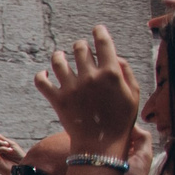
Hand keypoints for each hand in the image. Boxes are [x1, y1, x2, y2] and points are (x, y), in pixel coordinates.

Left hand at [38, 26, 143, 157]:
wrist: (101, 144)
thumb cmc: (121, 119)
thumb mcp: (134, 94)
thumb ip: (126, 71)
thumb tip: (114, 55)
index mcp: (111, 73)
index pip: (103, 42)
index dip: (99, 32)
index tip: (96, 29)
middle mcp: (90, 77)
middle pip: (79, 48)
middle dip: (80, 46)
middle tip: (81, 50)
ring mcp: (71, 88)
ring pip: (58, 60)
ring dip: (59, 56)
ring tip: (61, 58)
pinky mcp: (57, 100)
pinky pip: (41, 81)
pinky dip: (41, 75)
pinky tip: (45, 74)